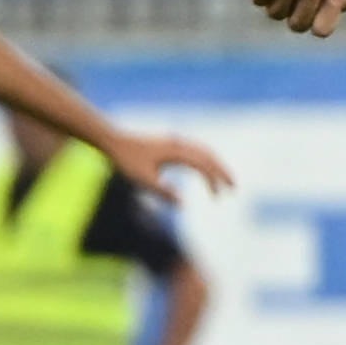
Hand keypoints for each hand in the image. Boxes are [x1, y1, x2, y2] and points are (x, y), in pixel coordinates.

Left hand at [108, 130, 235, 201]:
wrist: (112, 140)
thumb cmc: (126, 161)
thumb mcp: (143, 180)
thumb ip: (164, 192)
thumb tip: (184, 204)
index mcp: (176, 152)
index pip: (203, 166)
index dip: (214, 181)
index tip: (219, 197)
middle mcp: (179, 144)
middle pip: (209, 156)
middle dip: (222, 172)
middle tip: (233, 188)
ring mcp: (175, 141)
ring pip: (204, 151)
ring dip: (215, 165)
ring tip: (222, 180)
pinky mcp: (170, 142)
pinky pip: (195, 150)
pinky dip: (205, 160)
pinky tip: (203, 169)